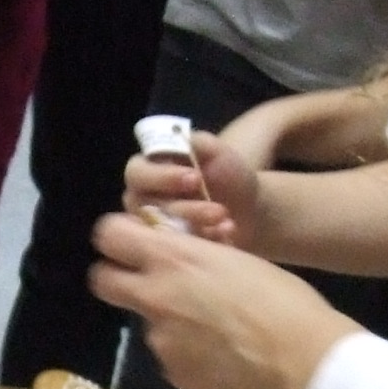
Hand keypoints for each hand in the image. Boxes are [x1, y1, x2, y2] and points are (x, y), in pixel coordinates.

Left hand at [89, 214, 359, 388]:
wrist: (303, 362)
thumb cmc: (285, 300)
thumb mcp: (236, 259)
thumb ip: (197, 256)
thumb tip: (181, 256)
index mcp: (173, 259)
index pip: (108, 235)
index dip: (117, 236)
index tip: (134, 240)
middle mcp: (155, 297)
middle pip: (102, 280)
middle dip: (117, 277)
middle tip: (148, 281)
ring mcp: (160, 340)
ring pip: (144, 321)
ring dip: (167, 319)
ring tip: (213, 327)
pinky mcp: (173, 374)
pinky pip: (170, 355)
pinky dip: (187, 351)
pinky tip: (221, 354)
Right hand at [121, 129, 261, 245]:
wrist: (250, 208)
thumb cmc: (228, 174)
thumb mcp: (218, 152)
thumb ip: (197, 143)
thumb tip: (178, 139)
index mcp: (150, 167)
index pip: (137, 171)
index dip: (162, 176)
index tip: (194, 178)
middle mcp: (144, 197)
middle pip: (144, 205)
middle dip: (183, 207)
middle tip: (216, 209)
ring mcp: (153, 225)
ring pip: (158, 229)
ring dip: (194, 225)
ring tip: (225, 220)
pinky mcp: (169, 248)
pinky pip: (175, 249)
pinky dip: (203, 241)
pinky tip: (225, 234)